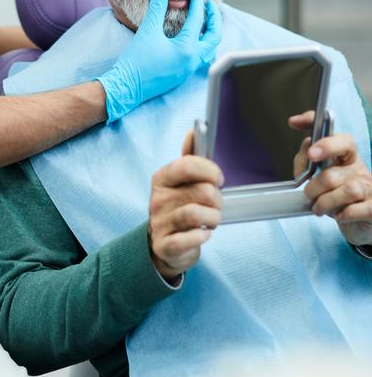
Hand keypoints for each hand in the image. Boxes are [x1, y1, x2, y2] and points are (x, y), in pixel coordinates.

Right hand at [98, 0, 221, 122]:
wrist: (126, 87)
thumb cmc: (136, 61)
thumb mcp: (147, 31)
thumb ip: (157, 8)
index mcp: (187, 49)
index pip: (197, 20)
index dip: (197, 3)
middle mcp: (192, 60)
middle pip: (214, 37)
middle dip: (215, 19)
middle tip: (210, 5)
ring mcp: (189, 70)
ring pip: (209, 49)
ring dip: (210, 34)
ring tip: (205, 21)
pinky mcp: (182, 75)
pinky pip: (200, 57)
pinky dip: (202, 44)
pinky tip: (193, 38)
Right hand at [148, 130, 223, 279]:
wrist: (163, 246)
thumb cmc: (177, 208)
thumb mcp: (180, 182)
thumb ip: (189, 157)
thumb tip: (194, 130)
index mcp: (162, 178)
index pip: (188, 165)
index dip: (210, 170)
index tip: (217, 179)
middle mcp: (158, 199)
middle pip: (202, 191)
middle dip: (217, 200)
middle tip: (214, 205)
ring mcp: (160, 222)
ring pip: (199, 214)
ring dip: (213, 218)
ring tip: (211, 220)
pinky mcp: (165, 244)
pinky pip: (192, 238)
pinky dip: (203, 236)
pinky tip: (203, 234)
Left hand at [289, 111, 371, 245]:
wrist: (362, 222)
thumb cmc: (339, 198)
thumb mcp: (323, 179)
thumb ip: (309, 167)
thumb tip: (298, 171)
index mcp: (346, 156)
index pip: (339, 138)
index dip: (322, 136)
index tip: (300, 135)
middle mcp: (359, 168)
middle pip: (332, 171)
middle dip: (314, 185)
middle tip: (308, 193)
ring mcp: (369, 187)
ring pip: (345, 190)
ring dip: (325, 202)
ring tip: (318, 208)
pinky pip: (358, 209)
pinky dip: (344, 213)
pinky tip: (339, 215)